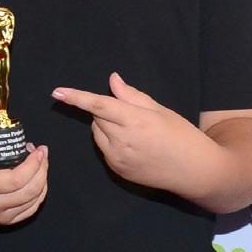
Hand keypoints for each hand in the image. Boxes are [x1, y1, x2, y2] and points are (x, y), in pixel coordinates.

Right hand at [0, 133, 47, 225]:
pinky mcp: (4, 221)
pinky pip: (31, 208)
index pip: (16, 179)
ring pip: (34, 200)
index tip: (38, 150)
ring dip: (42, 179)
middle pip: (29, 191)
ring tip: (39, 162)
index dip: (34, 165)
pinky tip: (37, 179)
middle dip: (42, 170)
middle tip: (42, 153)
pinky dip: (39, 193)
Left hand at [50, 72, 221, 200]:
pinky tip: (133, 145)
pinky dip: (110, 141)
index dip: (76, 97)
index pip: (99, 105)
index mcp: (136, 121)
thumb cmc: (182, 135)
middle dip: (106, 110)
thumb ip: (132, 96)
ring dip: (106, 126)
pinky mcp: (117, 170)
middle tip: (130, 113)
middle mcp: (123, 141)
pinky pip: (103, 148)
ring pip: (98, 133)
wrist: (194, 171)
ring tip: (134, 130)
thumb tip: (112, 80)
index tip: (57, 92)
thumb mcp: (160, 111)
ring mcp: (118, 158)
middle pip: (98, 117)